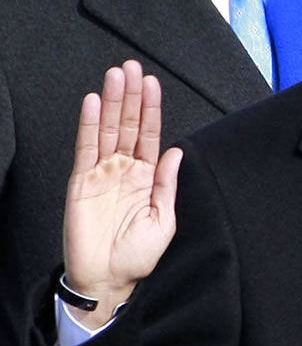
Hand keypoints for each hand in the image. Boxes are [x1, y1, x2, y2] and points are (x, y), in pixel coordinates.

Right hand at [64, 62, 182, 328]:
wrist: (110, 278)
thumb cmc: (138, 254)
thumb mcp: (164, 219)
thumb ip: (167, 184)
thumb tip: (176, 151)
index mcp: (146, 177)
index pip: (149, 135)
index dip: (151, 109)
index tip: (153, 83)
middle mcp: (123, 170)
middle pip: (128, 124)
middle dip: (131, 95)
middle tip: (132, 66)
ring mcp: (101, 173)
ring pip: (108, 129)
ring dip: (112, 101)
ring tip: (116, 74)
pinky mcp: (82, 181)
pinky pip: (86, 147)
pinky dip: (90, 124)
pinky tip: (95, 103)